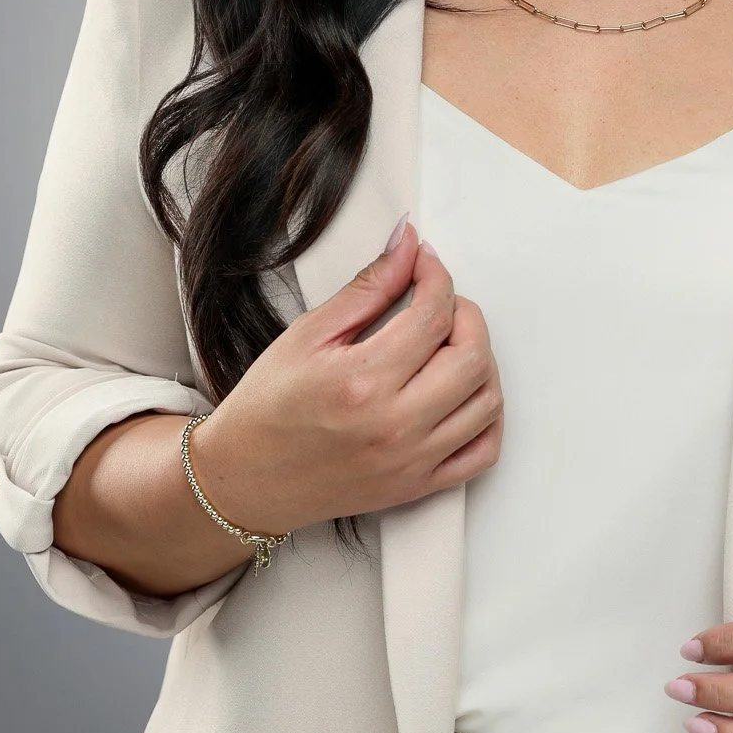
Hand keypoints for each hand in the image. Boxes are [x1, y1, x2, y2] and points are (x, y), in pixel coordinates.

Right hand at [187, 220, 503, 533]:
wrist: (244, 479)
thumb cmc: (267, 410)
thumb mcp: (307, 335)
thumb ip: (367, 287)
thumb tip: (407, 246)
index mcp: (362, 382)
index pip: (433, 315)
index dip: (437, 277)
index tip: (425, 265)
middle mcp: (394, 425)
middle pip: (472, 356)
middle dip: (466, 314)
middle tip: (440, 303)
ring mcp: (411, 461)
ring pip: (487, 401)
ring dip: (481, 360)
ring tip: (450, 345)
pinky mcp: (418, 486)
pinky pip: (484, 452)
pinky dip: (488, 417)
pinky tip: (463, 393)